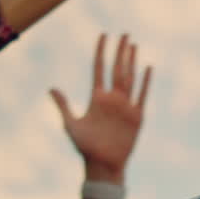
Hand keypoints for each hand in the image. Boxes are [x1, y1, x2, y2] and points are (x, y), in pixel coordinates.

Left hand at [50, 34, 151, 183]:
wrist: (103, 164)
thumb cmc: (85, 147)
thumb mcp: (70, 124)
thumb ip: (64, 105)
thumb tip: (51, 88)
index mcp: (96, 97)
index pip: (99, 68)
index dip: (100, 52)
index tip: (103, 35)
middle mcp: (112, 98)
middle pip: (117, 68)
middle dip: (119, 51)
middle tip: (123, 34)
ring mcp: (125, 105)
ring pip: (130, 77)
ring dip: (132, 61)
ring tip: (133, 45)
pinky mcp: (136, 116)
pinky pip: (142, 95)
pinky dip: (145, 82)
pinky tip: (148, 68)